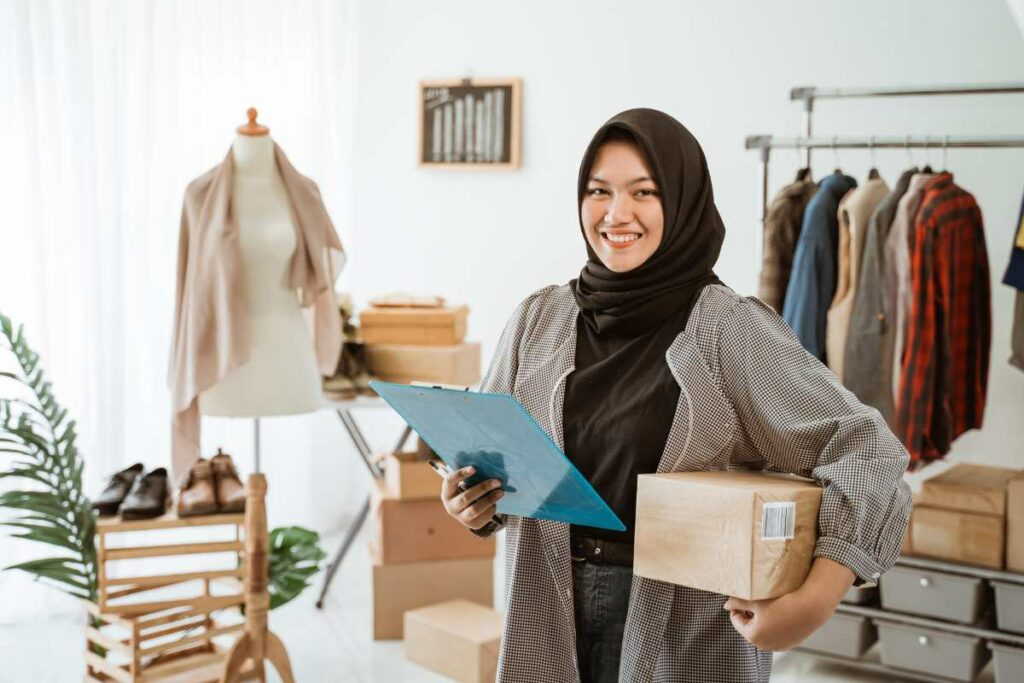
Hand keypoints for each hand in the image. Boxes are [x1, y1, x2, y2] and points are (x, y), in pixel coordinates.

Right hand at [441, 466, 502, 529]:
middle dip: (483, 488)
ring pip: (475, 509)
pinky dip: (491, 508)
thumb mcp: (464, 484)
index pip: (450, 481)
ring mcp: (461, 518)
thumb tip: (488, 468)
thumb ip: (471, 477)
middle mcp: (451, 507)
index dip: (461, 474)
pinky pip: (484, 517)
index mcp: (447, 493)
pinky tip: (495, 502)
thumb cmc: (467, 490)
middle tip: (497, 482)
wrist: (467, 511)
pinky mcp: (473, 524)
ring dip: (489, 500)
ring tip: (501, 492)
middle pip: (466, 497)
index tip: (474, 468)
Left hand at [724, 557, 854, 650]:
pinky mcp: (790, 644)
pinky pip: (775, 634)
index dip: (737, 607)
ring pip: (762, 631)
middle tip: (755, 600)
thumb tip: (726, 605)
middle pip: (749, 627)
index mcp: (752, 636)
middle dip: (749, 614)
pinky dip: (774, 625)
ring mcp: (778, 646)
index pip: (736, 620)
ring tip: (768, 605)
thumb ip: (737, 602)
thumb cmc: (782, 602)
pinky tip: (780, 612)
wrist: (811, 607)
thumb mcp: (754, 600)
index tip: (742, 597)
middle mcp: (764, 645)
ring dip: (761, 620)